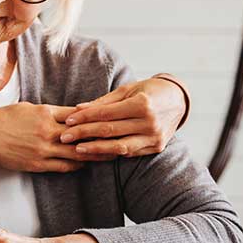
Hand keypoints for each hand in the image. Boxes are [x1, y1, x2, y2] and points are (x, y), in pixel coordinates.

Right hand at [0, 102, 115, 173]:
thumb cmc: (3, 119)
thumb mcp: (27, 108)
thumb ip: (49, 112)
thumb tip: (68, 115)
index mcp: (46, 113)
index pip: (78, 115)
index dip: (95, 117)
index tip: (109, 118)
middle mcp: (48, 131)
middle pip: (83, 135)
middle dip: (102, 137)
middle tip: (119, 137)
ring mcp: (44, 150)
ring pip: (76, 153)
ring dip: (94, 154)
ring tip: (109, 154)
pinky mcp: (38, 164)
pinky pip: (63, 167)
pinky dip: (76, 166)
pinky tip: (85, 164)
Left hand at [61, 77, 185, 155]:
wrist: (178, 100)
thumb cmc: (149, 90)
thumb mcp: (128, 89)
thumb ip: (103, 101)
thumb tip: (78, 108)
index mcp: (142, 104)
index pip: (106, 114)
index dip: (85, 118)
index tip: (68, 121)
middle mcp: (150, 122)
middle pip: (110, 131)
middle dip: (84, 134)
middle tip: (64, 137)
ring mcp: (154, 137)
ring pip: (119, 147)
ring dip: (96, 149)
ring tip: (78, 149)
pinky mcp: (156, 147)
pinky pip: (130, 153)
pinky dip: (112, 153)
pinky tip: (97, 152)